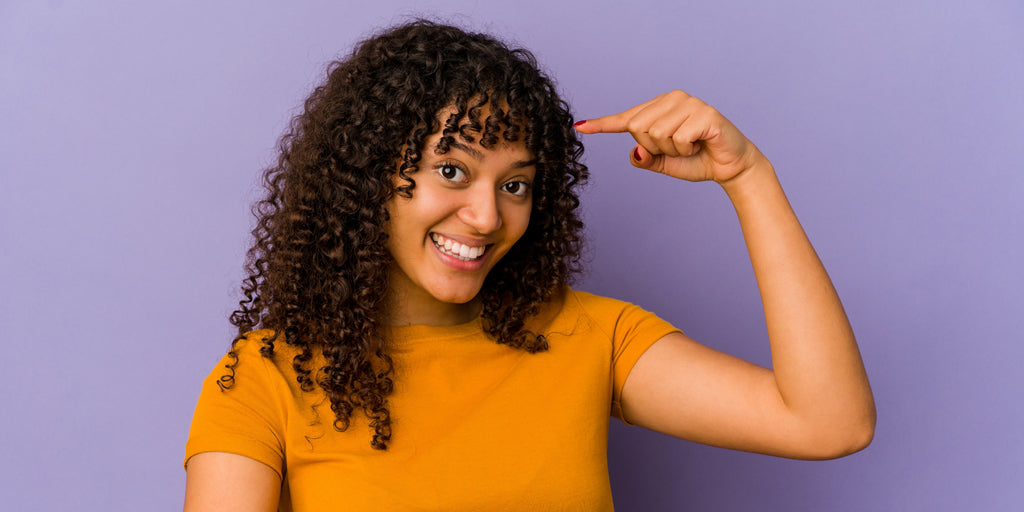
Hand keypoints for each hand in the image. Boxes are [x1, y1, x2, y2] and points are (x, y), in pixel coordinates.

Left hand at [574, 90, 766, 183]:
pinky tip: (700, 145)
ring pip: (655, 134)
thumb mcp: (663, 162)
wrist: (730, 167)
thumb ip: (645, 157)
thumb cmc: (697, 160)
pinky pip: (677, 138)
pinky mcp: (704, 113)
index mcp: (660, 106)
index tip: (580, 127)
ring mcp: (689, 103)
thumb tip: (634, 151)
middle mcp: (673, 98)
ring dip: (672, 151)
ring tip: (690, 147)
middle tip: (678, 149)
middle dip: (655, 148)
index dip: (603, 125)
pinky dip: (686, 150)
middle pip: (637, 128)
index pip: (627, 117)